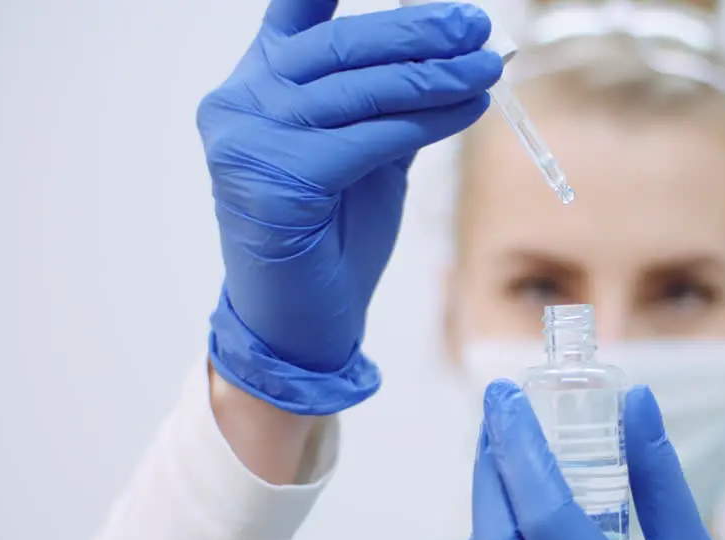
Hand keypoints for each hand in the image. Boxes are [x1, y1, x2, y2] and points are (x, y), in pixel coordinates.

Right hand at [198, 0, 501, 413]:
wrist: (300, 323)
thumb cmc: (332, 238)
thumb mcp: (364, 153)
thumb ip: (388, 102)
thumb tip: (454, 53)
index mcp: (253, 87)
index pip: (295, 16)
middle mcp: (239, 104)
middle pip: (340, 47)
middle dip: (417, 31)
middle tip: (475, 26)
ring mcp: (249, 140)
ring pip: (359, 89)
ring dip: (434, 75)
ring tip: (485, 67)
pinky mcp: (278, 179)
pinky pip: (369, 137)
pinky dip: (427, 121)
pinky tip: (469, 110)